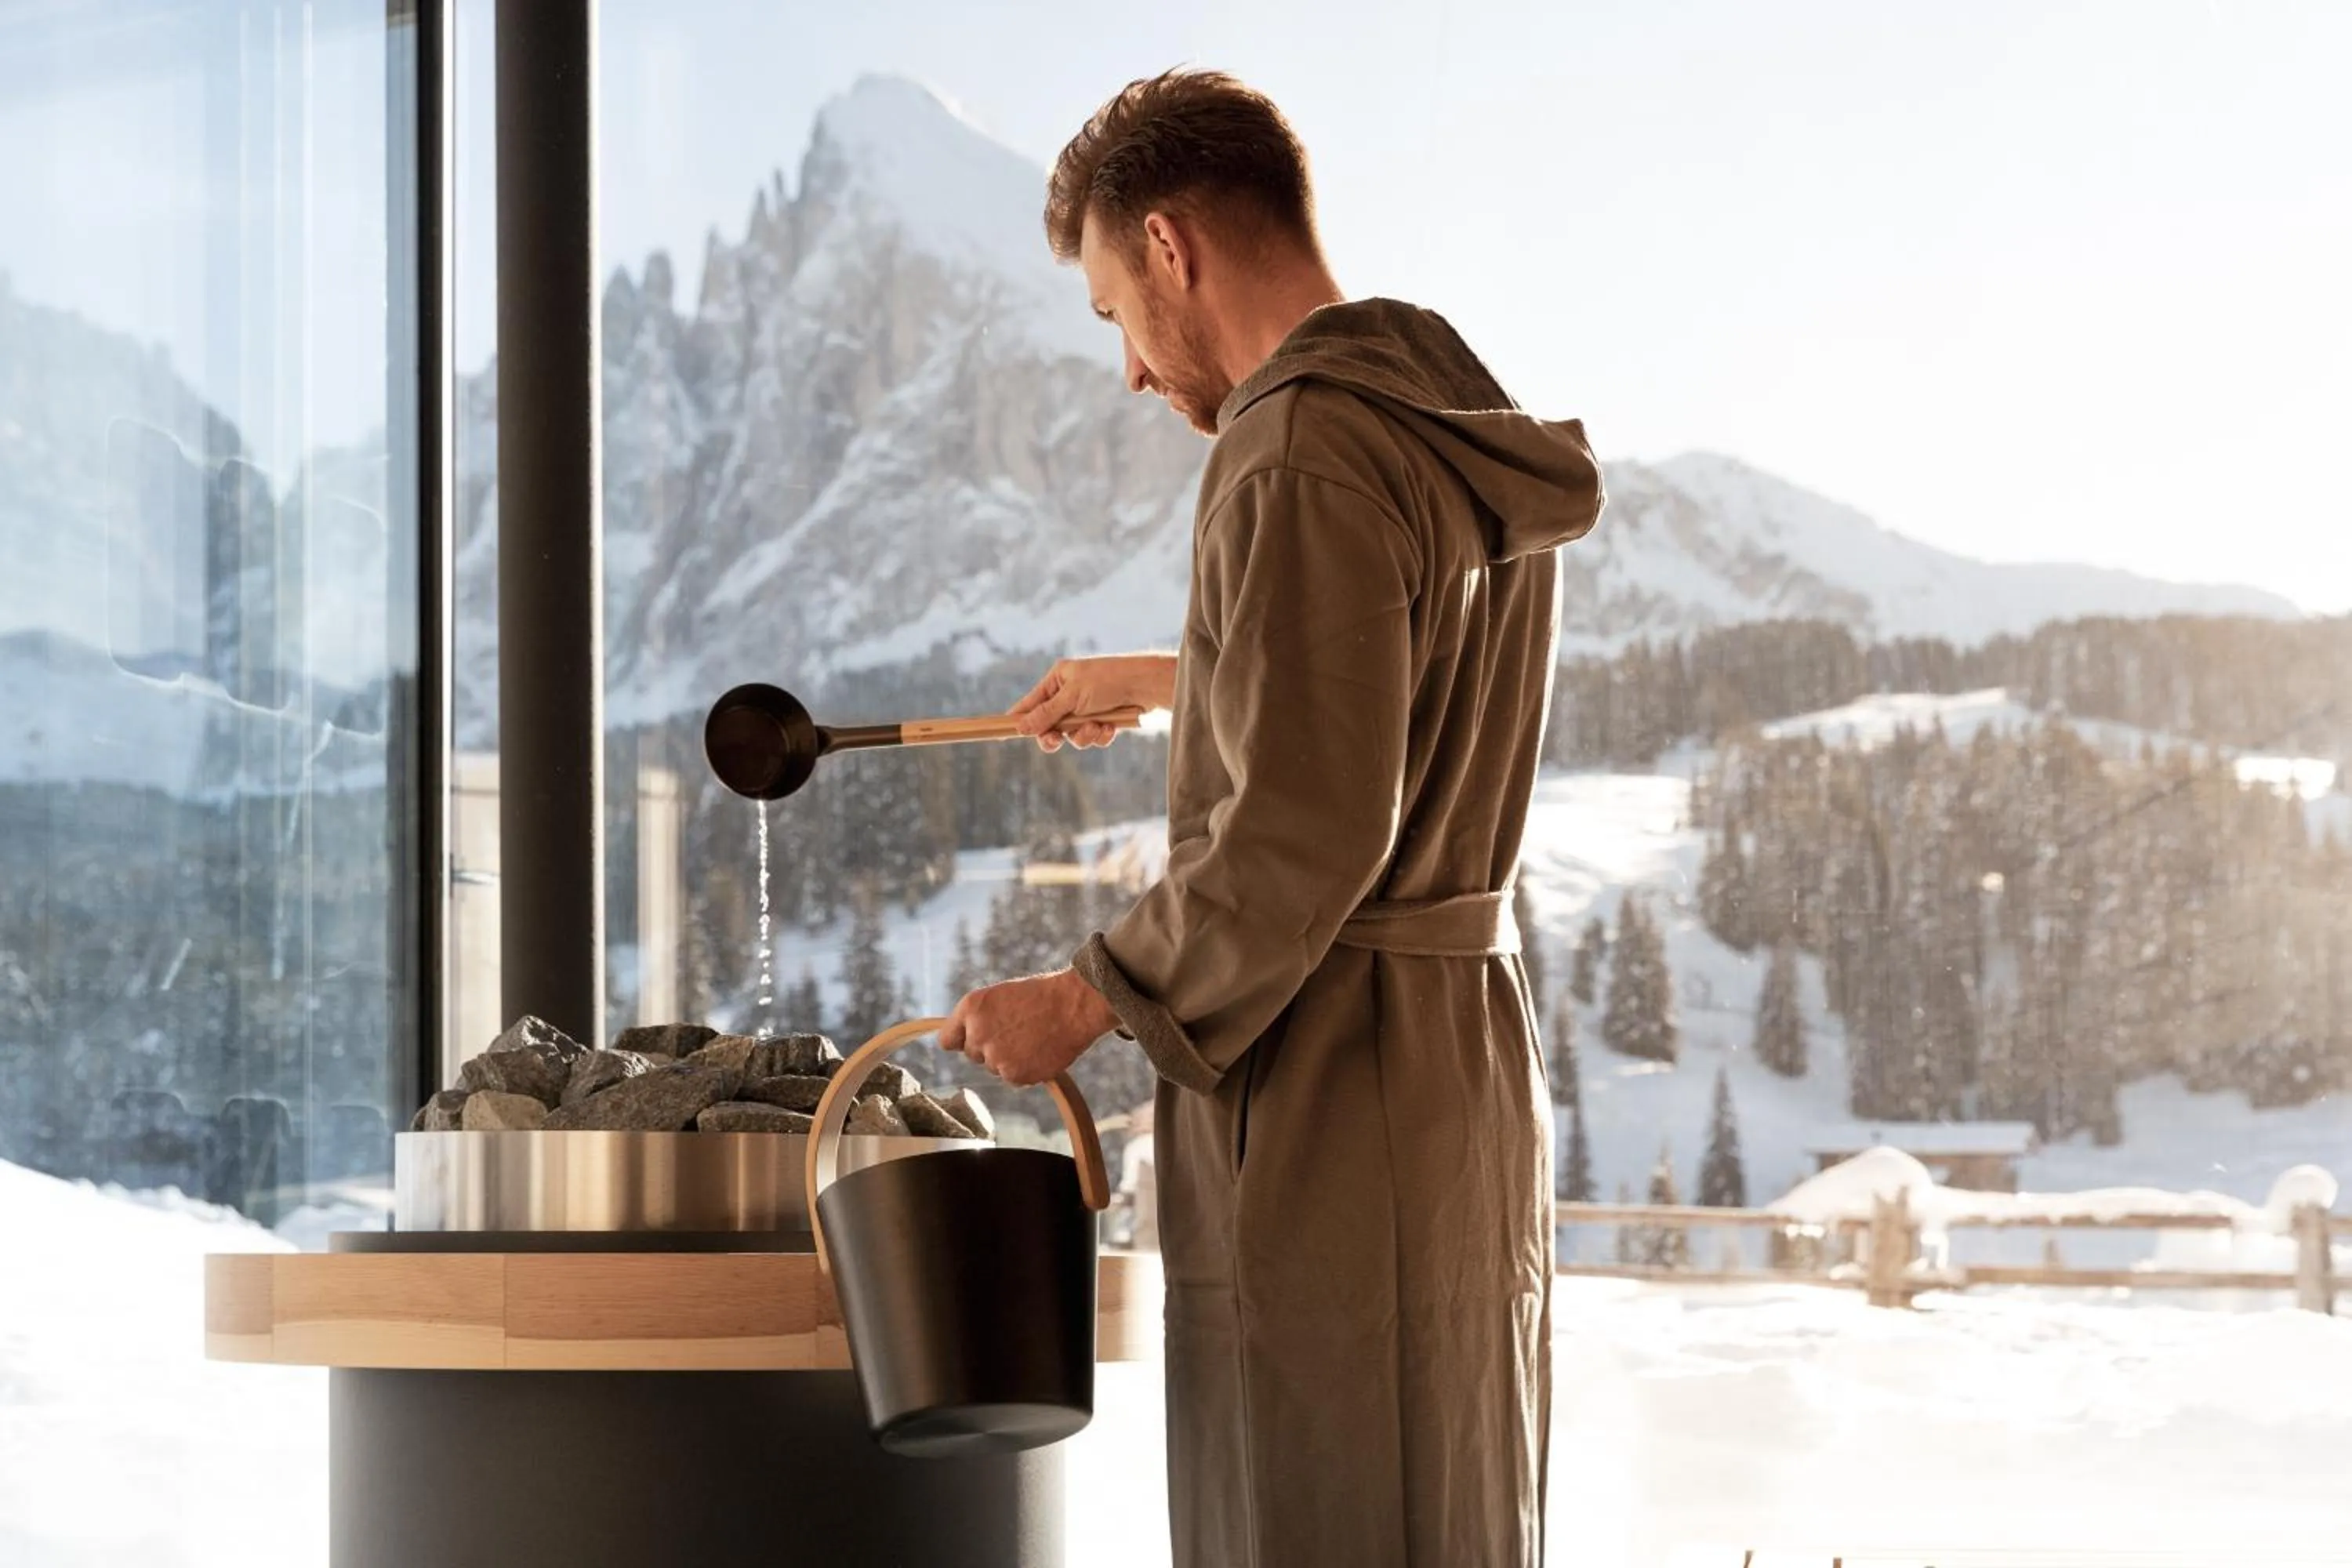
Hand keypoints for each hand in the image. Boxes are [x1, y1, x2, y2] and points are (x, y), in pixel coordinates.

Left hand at [940, 968, 1119, 1087]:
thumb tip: (963, 1041)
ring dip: (1010, 1060)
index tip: (974, 1040)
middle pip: (974, 1055)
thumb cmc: (1041, 996)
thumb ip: (977, 1018)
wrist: (1075, 1005)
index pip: (947, 1040)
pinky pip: (1013, 1078)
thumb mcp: (1000, 996)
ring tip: (1033, 1039)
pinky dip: (1026, 1070)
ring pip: (995, 1067)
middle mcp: (977, 1033)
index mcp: (971, 1008)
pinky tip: (1040, 1051)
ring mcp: (995, 1056)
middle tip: (1018, 1032)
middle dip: (991, 1048)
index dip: (962, 1040)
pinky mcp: (1014, 1074)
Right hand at [1010, 654, 1178, 751]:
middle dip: (1056, 735)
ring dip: (1084, 735)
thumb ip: (1047, 713)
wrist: (1149, 686)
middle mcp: (1070, 693)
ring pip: (1072, 736)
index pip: (1030, 702)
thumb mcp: (1073, 696)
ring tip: (1098, 726)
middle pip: (1049, 725)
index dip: (1019, 718)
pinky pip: (1092, 738)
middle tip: (1055, 741)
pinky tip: (1111, 728)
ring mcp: (1087, 709)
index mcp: (1058, 679)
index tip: (1002, 731)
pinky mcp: (1103, 721)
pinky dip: (1100, 736)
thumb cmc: (1110, 681)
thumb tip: (1021, 727)